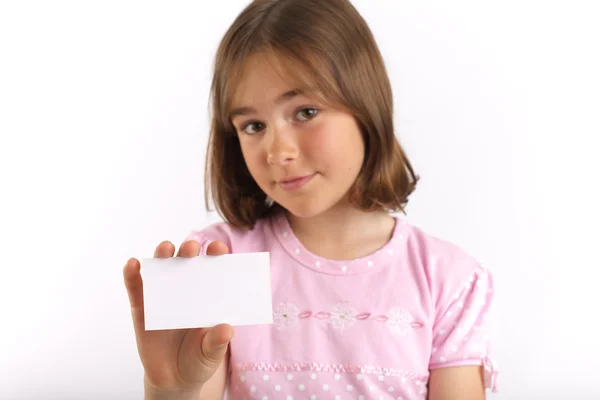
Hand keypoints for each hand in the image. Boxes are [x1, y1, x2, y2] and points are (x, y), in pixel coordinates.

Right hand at [123, 239, 233, 393]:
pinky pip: (135, 288)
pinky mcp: (141, 308)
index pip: (212, 269)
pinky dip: (132, 274)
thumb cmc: (199, 359)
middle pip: (186, 262)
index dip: (215, 255)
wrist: (174, 379)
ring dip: (162, 255)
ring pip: (161, 269)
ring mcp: (162, 296)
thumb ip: (217, 342)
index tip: (218, 248)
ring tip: (166, 248)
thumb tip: (227, 330)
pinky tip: (133, 264)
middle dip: (188, 250)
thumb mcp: (211, 354)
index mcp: (206, 295)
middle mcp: (185, 289)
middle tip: (192, 247)